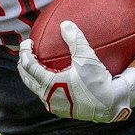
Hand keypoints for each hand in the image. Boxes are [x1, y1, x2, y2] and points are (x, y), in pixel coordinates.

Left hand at [16, 22, 134, 123]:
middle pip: (28, 79)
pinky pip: (49, 96)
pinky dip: (46, 85)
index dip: (25, 52)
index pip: (29, 66)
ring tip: (35, 66)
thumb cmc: (98, 82)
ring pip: (37, 89)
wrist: (111, 105)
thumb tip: (65, 24)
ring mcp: (54, 105)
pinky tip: (54, 78)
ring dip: (33, 76)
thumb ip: (75, 39)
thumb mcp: (87, 57)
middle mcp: (48, 97)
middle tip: (25, 53)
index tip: (28, 42)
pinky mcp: (63, 110)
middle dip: (23, 65)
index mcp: (49, 84)